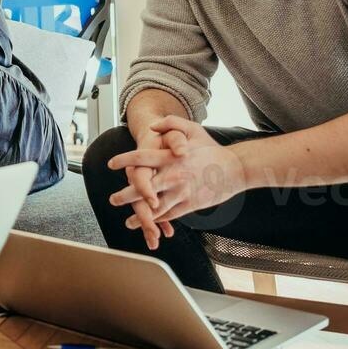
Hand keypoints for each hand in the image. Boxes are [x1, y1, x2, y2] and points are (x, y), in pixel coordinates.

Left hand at [109, 116, 248, 230]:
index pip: (142, 158)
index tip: (111, 164)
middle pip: (144, 187)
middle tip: (113, 199)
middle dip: (125, 195)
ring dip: (140, 215)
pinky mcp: (191, 204)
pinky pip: (170, 215)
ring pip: (156, 206)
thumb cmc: (212, 149)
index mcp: (171, 157)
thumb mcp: (193, 129)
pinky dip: (158, 221)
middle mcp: (174, 175)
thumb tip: (153, 127)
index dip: (125, 160)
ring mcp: (182, 191)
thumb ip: (171, 124)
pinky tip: (149, 224)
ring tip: (128, 221)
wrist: (236, 168)